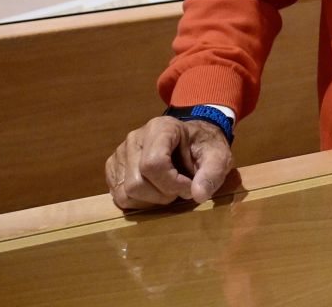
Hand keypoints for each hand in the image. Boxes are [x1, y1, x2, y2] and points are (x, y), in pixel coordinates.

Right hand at [105, 115, 234, 210]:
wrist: (192, 139)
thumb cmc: (203, 146)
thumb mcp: (218, 156)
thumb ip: (212, 173)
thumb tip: (198, 195)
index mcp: (160, 129)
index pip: (153, 164)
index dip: (172, 184)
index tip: (190, 187)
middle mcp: (135, 139)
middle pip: (136, 183)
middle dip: (162, 195)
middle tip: (180, 190)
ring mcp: (120, 153)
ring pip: (125, 194)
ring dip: (150, 201)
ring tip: (168, 189)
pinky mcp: (113, 168)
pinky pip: (118, 196)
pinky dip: (139, 202)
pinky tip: (155, 191)